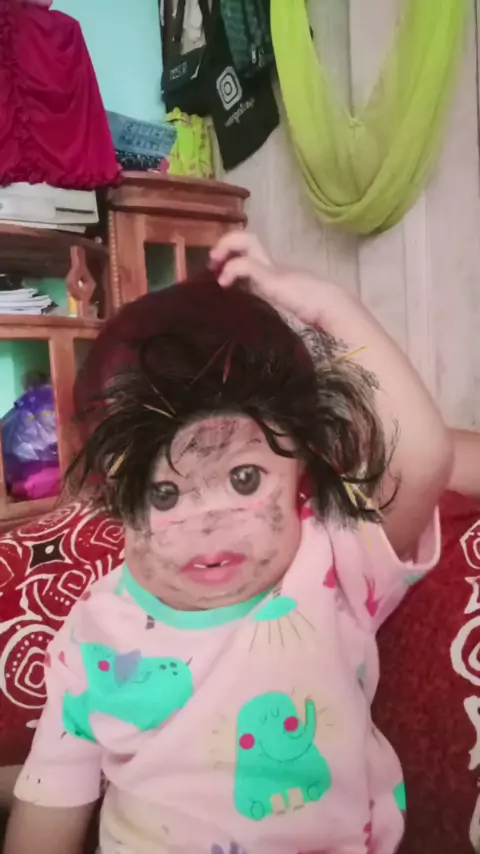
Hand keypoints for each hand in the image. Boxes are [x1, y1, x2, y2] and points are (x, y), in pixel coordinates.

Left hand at [210, 231, 336, 326]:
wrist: (335, 312)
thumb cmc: (317, 320)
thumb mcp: (289, 319)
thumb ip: (275, 318)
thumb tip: (261, 341)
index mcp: (277, 277)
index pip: (252, 258)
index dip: (232, 259)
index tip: (219, 277)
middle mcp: (274, 267)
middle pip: (248, 240)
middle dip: (225, 245)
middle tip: (213, 263)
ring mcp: (273, 269)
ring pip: (247, 240)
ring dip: (225, 247)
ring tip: (215, 264)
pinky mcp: (272, 276)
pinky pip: (245, 264)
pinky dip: (231, 269)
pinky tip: (224, 283)